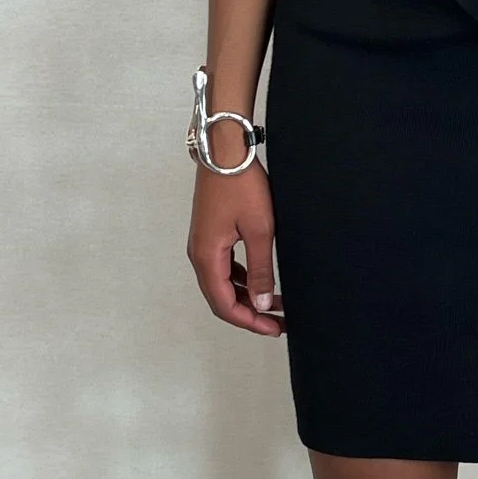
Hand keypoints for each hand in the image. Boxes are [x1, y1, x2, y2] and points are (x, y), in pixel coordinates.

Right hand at [187, 159, 284, 336]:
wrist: (225, 150)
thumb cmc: (242, 186)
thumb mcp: (260, 231)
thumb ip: (261, 271)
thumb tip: (263, 304)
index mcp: (206, 257)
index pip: (224, 305)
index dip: (250, 322)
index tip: (274, 328)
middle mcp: (198, 254)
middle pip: (221, 298)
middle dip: (250, 313)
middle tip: (279, 322)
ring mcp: (202, 244)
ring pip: (222, 284)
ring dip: (247, 297)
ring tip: (276, 304)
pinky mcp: (209, 234)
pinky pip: (223, 267)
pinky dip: (241, 280)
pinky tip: (261, 282)